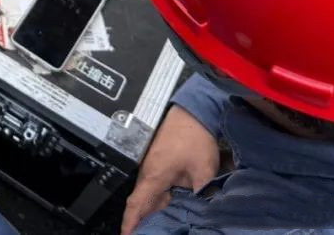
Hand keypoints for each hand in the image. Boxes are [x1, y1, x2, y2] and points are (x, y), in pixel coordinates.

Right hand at [121, 105, 219, 234]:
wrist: (193, 111)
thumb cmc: (194, 137)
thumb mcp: (203, 171)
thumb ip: (202, 194)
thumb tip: (204, 211)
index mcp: (154, 176)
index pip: (136, 205)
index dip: (130, 223)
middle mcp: (148, 172)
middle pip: (144, 203)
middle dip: (145, 221)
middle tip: (153, 232)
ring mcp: (153, 165)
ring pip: (152, 194)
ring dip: (155, 210)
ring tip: (164, 225)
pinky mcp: (160, 160)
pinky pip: (158, 185)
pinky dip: (163, 198)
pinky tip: (174, 205)